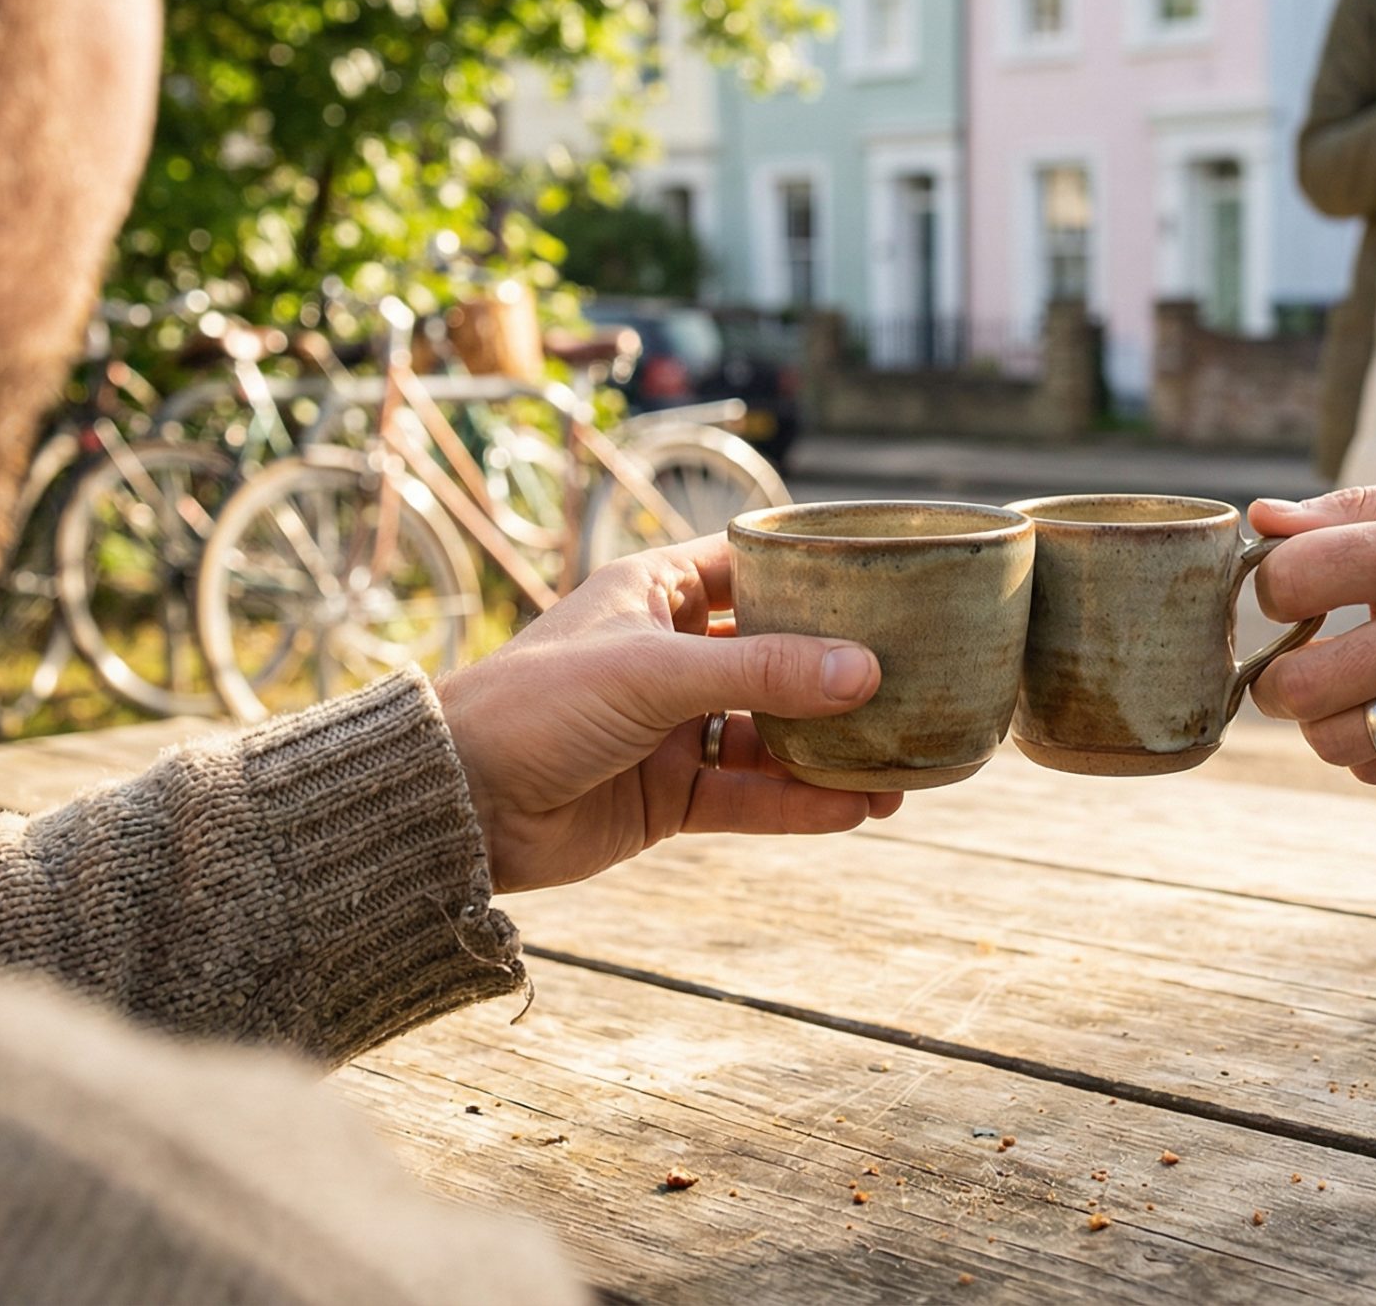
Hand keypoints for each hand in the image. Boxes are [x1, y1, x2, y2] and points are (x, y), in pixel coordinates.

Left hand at [437, 536, 896, 893]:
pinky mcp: (668, 796)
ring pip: (772, 735)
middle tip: (917, 682)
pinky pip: (749, 797)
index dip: (816, 570)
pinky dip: (800, 805)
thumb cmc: (537, 703)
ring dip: (832, 752)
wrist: (458, 801)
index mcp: (656, 594)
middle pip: (776, 656)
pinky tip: (857, 809)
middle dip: (842, 674)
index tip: (890, 576)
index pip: (752, 566)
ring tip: (904, 767)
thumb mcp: (654, 672)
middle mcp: (669, 655)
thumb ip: (762, 670)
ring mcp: (671, 729)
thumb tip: (867, 671)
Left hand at [1244, 467, 1375, 786]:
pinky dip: (1367, 747)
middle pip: (1296, 684)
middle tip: (1299, 658)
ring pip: (1330, 738)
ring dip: (1321, 718)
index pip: (1292, 580)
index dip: (1273, 589)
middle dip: (1277, 674)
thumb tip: (1261, 521)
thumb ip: (1356, 508)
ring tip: (1347, 688)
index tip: (1297, 592)